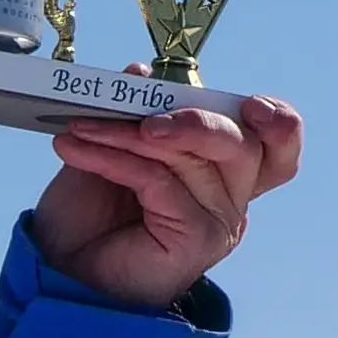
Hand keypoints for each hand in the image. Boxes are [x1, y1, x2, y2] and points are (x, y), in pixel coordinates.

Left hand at [31, 93, 298, 312]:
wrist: (59, 266)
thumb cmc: (89, 214)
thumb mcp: (112, 149)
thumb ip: (134, 111)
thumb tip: (141, 72)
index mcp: (223, 172)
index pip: (276, 146)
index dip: (278, 124)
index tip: (252, 105)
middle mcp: (229, 198)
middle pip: (244, 147)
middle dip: (197, 121)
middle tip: (144, 117)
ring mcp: (217, 222)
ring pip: (193, 159)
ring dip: (130, 134)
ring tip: (82, 128)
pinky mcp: (196, 242)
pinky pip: (161, 183)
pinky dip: (116, 159)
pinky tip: (77, 150)